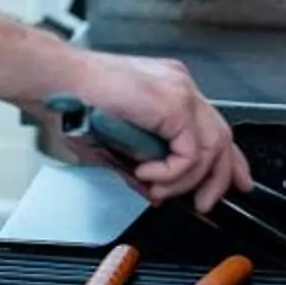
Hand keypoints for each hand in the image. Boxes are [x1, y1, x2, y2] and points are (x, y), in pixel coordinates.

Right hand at [66, 53, 249, 212]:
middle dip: (220, 176)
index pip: (211, 127)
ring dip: (185, 181)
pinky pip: (190, 152)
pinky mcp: (172, 105)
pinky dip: (172, 173)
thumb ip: (137, 164)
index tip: (232, 183)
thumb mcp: (111, 142)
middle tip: (206, 203)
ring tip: (156, 190)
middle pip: (222, 136)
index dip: (226, 160)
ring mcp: (179, 92)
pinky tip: (147, 174)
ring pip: (211, 147)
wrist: (53, 81)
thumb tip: (152, 190)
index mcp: (168, 89)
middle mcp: (179, 86)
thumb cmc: (70, 102)